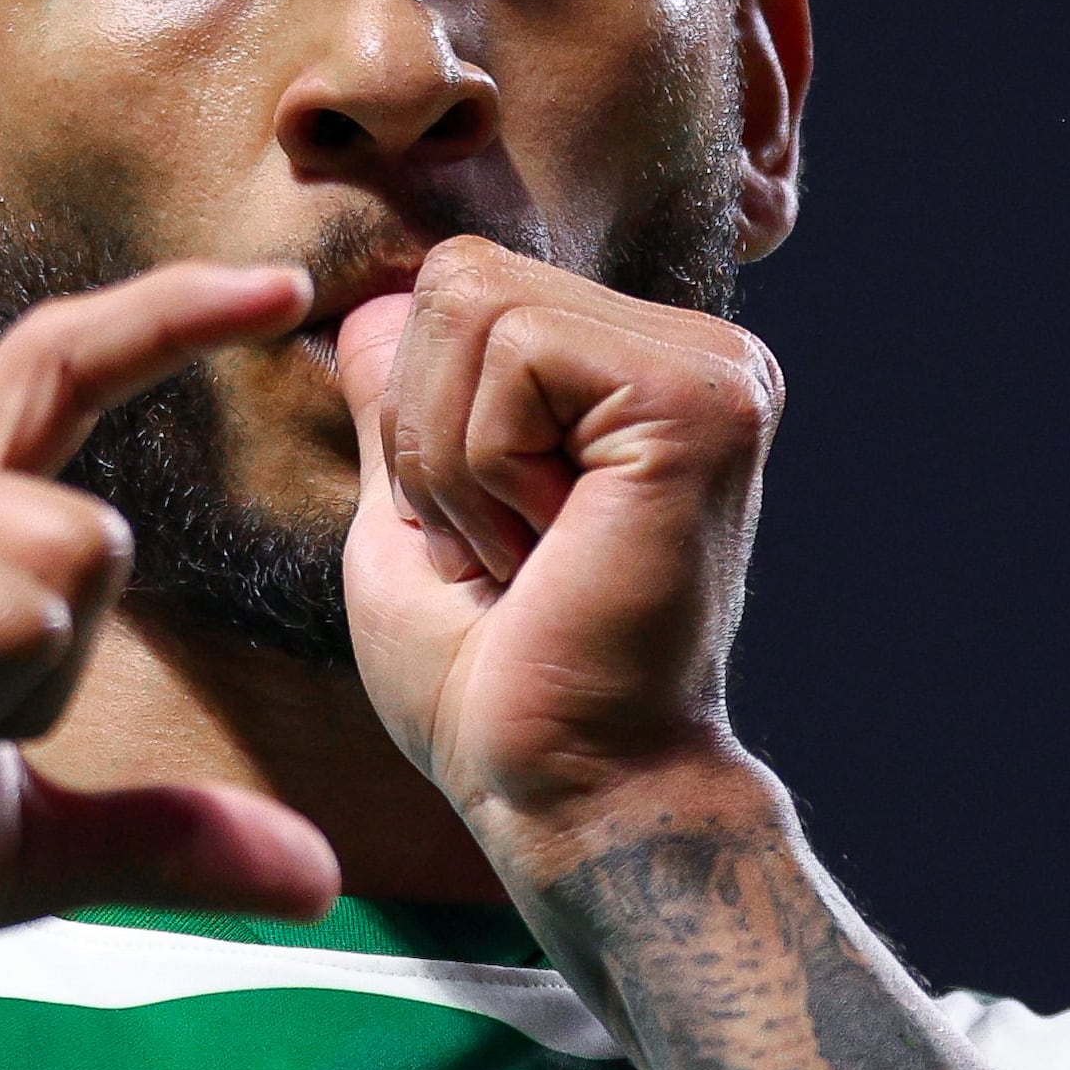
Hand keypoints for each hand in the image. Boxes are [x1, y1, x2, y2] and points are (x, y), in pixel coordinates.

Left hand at [336, 239, 785, 866]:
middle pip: (457, 277)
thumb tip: (357, 302)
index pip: (457, 290)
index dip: (417, 418)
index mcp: (638, 373)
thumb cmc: (492, 683)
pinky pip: (514, 350)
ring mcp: (712, 368)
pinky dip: (488, 467)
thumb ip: (401, 407)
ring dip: (454, 458)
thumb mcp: (413, 520)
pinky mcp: (702, 399)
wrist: (569, 791)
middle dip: (427, 430)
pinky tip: (553, 551)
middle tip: (500, 552)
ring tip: (527, 555)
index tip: (481, 544)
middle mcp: (696, 352)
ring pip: (474, 301)